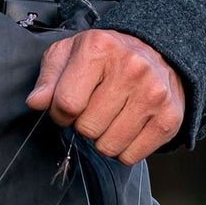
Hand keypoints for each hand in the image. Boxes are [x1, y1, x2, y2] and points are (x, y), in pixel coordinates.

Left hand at [26, 29, 184, 164]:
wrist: (156, 52)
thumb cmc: (105, 55)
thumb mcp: (70, 53)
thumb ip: (49, 77)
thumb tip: (36, 102)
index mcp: (99, 47)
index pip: (67, 102)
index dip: (59, 112)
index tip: (66, 107)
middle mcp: (130, 68)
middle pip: (87, 127)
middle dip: (83, 123)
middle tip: (93, 107)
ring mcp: (153, 94)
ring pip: (109, 146)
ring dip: (103, 138)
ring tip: (111, 115)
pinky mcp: (169, 118)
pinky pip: (131, 157)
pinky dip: (124, 149)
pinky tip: (127, 125)